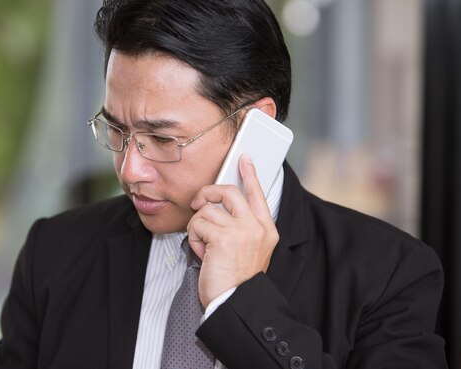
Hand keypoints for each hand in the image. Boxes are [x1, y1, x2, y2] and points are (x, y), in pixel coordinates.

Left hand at [187, 154, 279, 307]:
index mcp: (267, 230)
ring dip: (197, 226)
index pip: (257, 194)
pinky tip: (201, 253)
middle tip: (198, 202)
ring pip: (207, 209)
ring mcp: (241, 231)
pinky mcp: (223, 237)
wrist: (236, 303)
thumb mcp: (248, 250)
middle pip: (228, 191)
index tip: (244, 158)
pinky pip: (198, 224)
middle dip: (207, 193)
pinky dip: (193, 238)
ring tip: (203, 245)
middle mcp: (257, 227)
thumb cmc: (237, 281)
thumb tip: (216, 207)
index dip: (249, 174)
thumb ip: (240, 228)